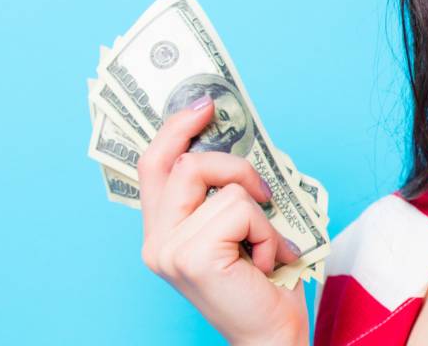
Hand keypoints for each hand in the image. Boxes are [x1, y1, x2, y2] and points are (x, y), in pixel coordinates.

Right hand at [137, 96, 308, 345]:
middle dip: (236, 168)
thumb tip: (233, 141)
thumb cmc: (264, 282)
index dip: (176, 130)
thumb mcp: (239, 229)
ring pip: (225, 189)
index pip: (154, 166)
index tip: (204, 105)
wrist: (272, 334)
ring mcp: (170, 250)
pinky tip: (266, 263)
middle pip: (187, 165)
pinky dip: (268, 234)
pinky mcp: (192, 257)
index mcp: (162, 232)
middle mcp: (156, 241)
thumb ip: (222, 193)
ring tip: (266, 249)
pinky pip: (242, 211)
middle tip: (264, 194)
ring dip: (262, 217)